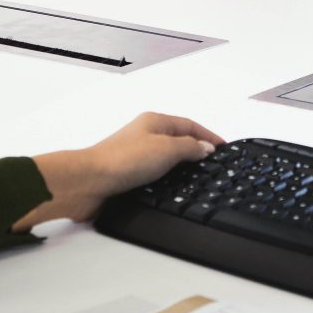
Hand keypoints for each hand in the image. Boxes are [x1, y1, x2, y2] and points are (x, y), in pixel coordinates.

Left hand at [16, 112, 223, 229]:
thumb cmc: (122, 160)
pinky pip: (154, 175)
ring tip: (197, 177)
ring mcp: (135, 156)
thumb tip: (205, 148)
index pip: (190, 125)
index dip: (208, 136)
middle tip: (214, 161)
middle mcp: (144, 136)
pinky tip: (171, 190)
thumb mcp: (166, 149)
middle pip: (178, 140)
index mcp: (154, 122)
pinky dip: (166, 180)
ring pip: (165, 159)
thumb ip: (189, 148)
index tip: (223, 145)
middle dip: (196, 149)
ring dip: (180, 167)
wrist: (88, 182)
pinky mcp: (127, 176)